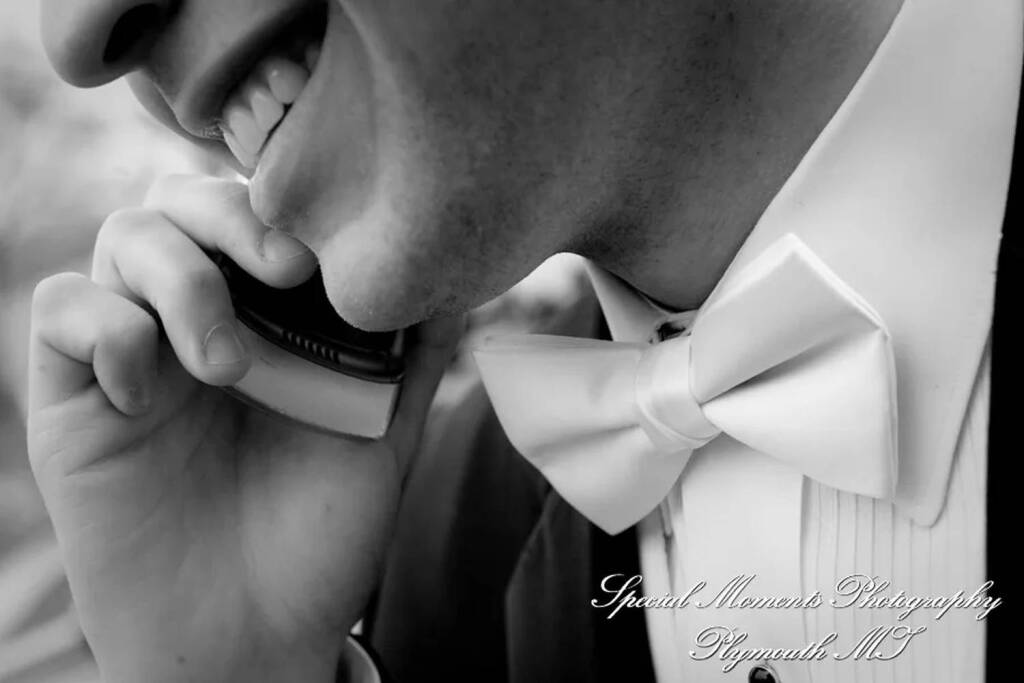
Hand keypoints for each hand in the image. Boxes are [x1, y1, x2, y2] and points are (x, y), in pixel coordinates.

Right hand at [27, 175, 461, 682]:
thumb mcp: (384, 437)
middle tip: (283, 270)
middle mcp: (196, 320)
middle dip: (230, 218)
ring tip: (227, 367)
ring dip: (180, 281)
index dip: (281, 204)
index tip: (325, 251)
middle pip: (183, 202)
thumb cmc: (320, 538)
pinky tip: (147, 396)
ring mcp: (134, 353)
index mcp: (267, 319)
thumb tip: (458, 278)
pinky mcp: (75, 396)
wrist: (250, 634)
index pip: (254, 212)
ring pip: (124, 238)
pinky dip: (106, 329)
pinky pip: (61, 309)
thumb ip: (413, 357)